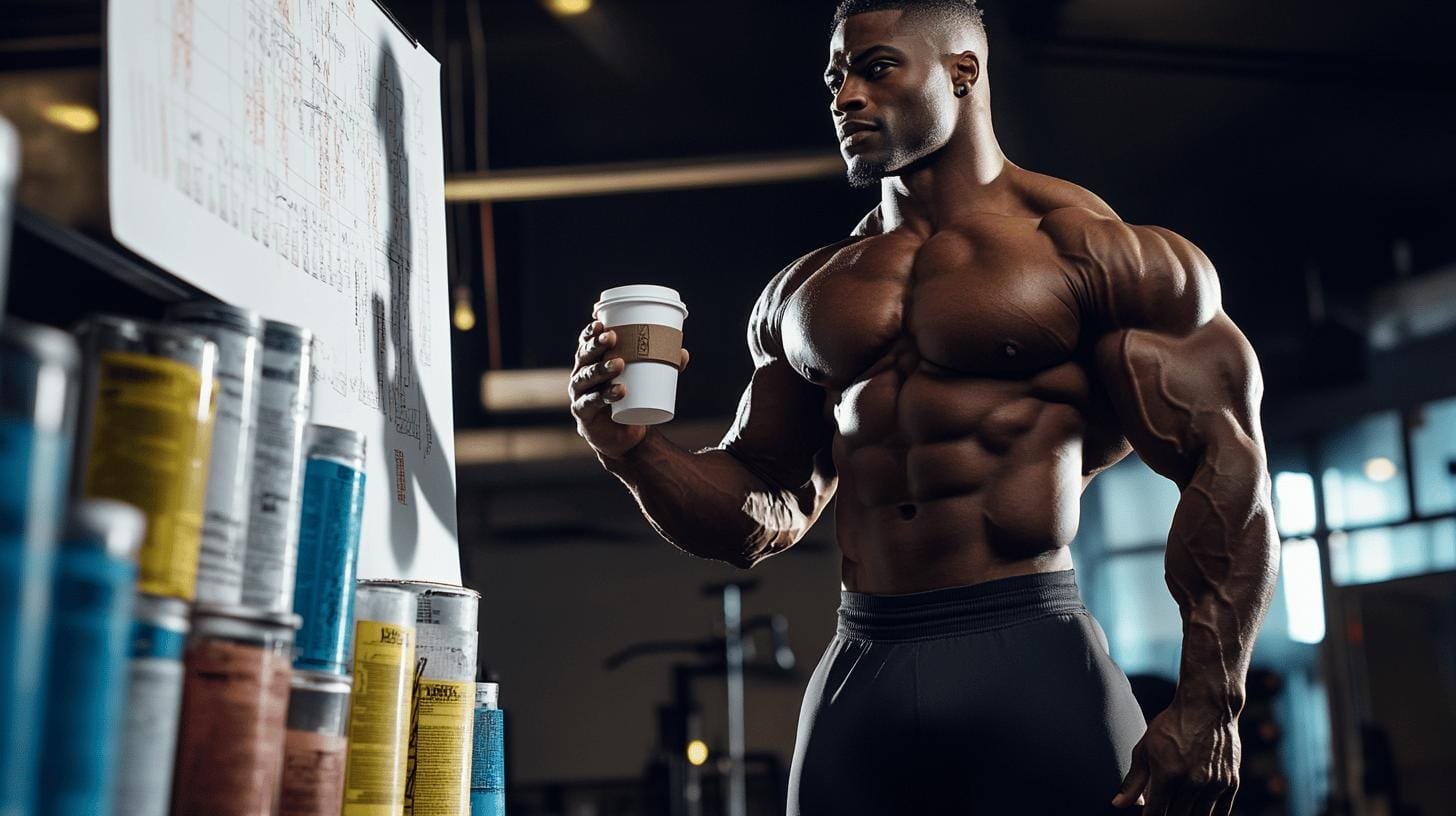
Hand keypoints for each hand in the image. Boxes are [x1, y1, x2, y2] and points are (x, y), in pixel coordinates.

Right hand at [569, 320, 690, 459]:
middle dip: (596, 345)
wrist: (621, 436)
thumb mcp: (644, 381)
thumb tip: (683, 353)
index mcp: (590, 362)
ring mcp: (579, 394)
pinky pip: (590, 402)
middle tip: (613, 337)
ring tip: (620, 364)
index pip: (586, 343)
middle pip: (584, 356)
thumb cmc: (630, 399)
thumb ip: (662, 367)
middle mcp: (580, 375)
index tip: (599, 322)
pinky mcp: (583, 413)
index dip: (590, 333)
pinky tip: (618, 391)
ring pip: (587, 377)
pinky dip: (603, 396)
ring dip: (602, 368)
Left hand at [1112, 702, 1239, 815]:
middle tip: (1161, 812)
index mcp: (1168, 775)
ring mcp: (1214, 785)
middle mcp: (1192, 783)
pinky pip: (1220, 813)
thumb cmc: (1171, 726)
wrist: (1208, 707)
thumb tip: (1118, 804)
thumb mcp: (1145, 749)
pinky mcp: (1231, 783)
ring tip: (1177, 811)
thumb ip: (1133, 781)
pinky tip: (1196, 812)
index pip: (1155, 815)